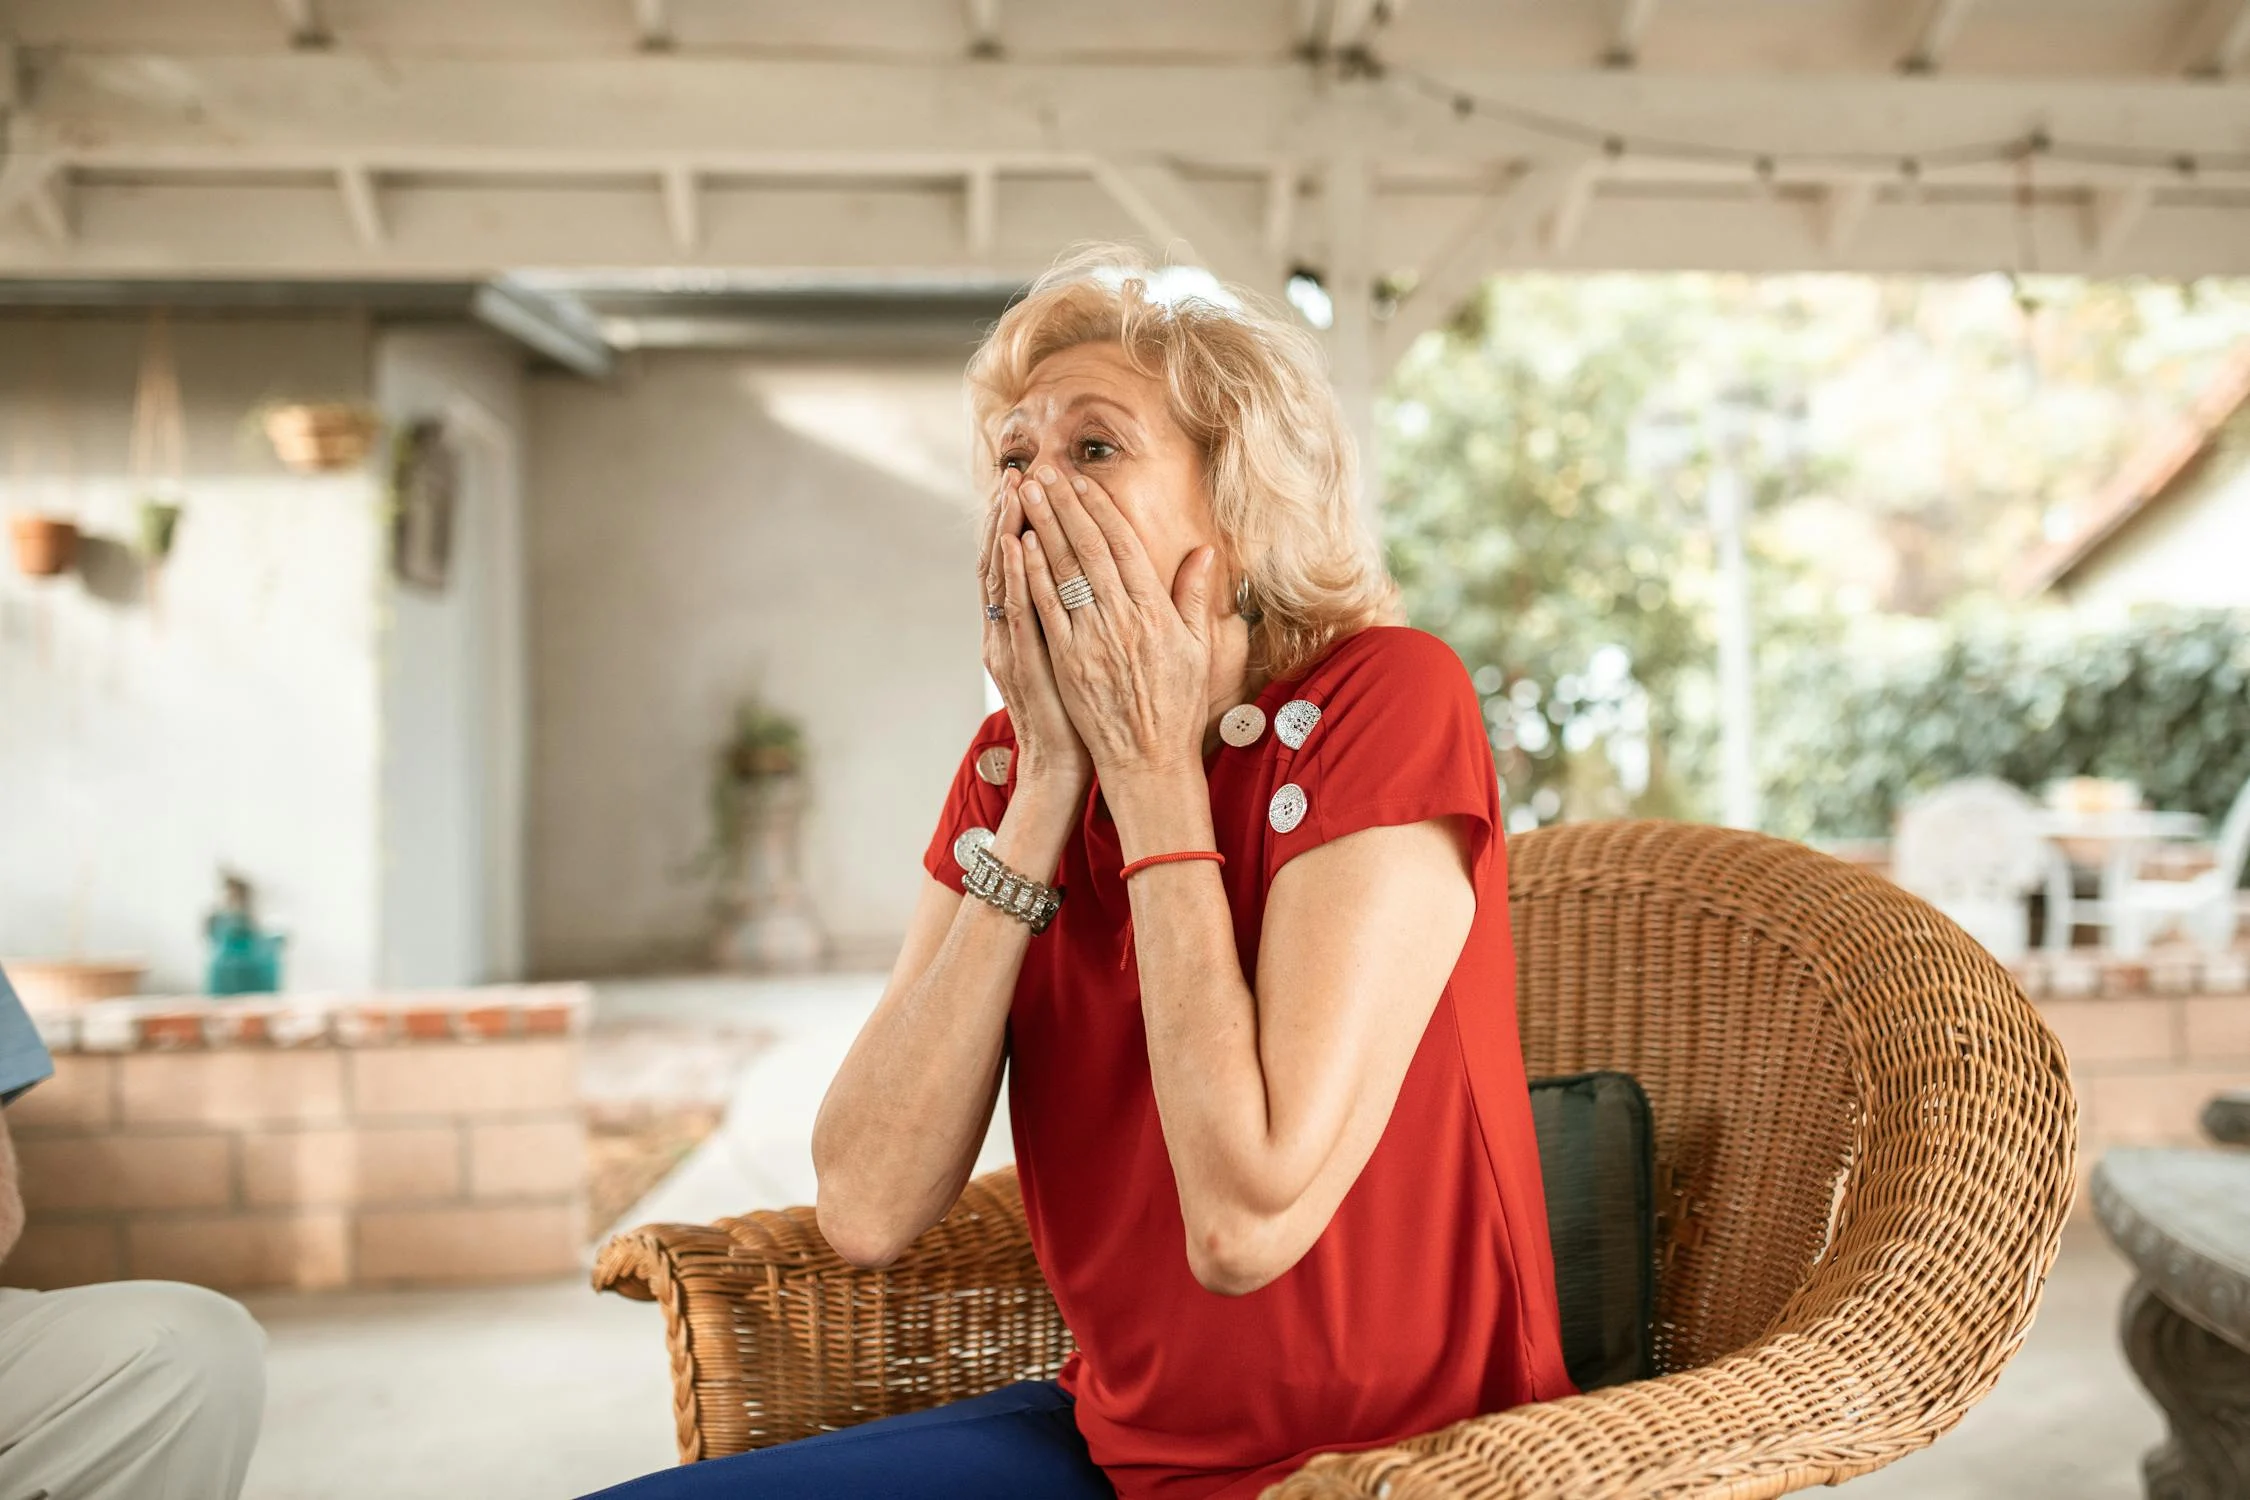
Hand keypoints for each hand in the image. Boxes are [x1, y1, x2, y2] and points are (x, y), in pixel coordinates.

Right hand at [979, 471, 1092, 795]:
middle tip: (1019, 470)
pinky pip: (1017, 610)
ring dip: (1008, 529)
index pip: (1025, 562)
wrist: (1063, 766)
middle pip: (1008, 560)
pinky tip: (1015, 542)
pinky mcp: (1023, 661)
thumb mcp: (1078, 659)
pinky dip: (1014, 574)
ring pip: (1006, 576)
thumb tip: (1094, 585)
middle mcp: (1012, 629)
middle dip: (1014, 514)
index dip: (1028, 522)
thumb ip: (1079, 618)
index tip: (1039, 483)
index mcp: (1030, 625)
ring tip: (1013, 488)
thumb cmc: (1081, 714)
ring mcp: (1012, 643)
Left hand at [1015, 464, 1217, 781]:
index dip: (1100, 509)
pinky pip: (1046, 610)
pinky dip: (1031, 575)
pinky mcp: (1068, 662)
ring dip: (1042, 528)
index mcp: (1155, 613)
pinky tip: (1018, 546)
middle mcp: (1123, 621)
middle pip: (1089, 549)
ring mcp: (1092, 641)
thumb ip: (1193, 597)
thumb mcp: (1197, 649)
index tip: (1082, 479)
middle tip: (1044, 471)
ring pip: (1063, 573)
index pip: (1124, 547)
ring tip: (1025, 494)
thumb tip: (1203, 551)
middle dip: (1065, 505)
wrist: (1149, 760)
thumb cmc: (1176, 705)